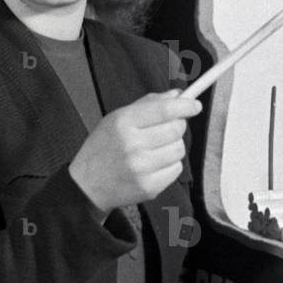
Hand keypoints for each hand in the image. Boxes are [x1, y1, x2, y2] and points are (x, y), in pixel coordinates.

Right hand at [68, 90, 200, 211]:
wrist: (86, 185)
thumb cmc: (103, 147)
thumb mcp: (116, 118)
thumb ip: (148, 104)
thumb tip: (177, 94)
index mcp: (123, 123)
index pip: (164, 110)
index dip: (185, 106)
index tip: (195, 105)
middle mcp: (132, 145)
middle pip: (176, 129)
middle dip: (177, 125)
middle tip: (168, 127)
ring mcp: (141, 168)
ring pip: (179, 149)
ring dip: (173, 146)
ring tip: (156, 148)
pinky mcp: (149, 187)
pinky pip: (176, 169)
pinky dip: (170, 164)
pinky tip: (154, 164)